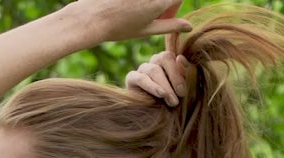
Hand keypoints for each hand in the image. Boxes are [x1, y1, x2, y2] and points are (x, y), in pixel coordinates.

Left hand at [75, 0, 193, 43]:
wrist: (94, 16)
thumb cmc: (121, 27)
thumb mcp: (148, 30)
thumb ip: (171, 26)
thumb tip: (189, 26)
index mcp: (161, 1)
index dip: (173, 8)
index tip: (162, 17)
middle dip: (162, 3)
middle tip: (148, 13)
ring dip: (150, 2)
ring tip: (136, 8)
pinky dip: (136, 1)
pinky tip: (126, 4)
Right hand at [124, 49, 193, 105]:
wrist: (155, 119)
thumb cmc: (173, 101)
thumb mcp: (183, 88)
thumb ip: (185, 72)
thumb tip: (180, 58)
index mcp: (168, 60)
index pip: (171, 56)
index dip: (178, 72)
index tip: (183, 92)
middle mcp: (155, 61)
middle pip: (163, 59)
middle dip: (174, 78)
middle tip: (180, 95)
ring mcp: (142, 68)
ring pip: (153, 70)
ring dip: (164, 86)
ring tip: (172, 102)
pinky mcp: (131, 78)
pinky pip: (140, 79)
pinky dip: (151, 86)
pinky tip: (160, 94)